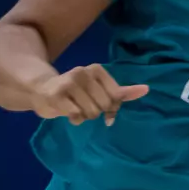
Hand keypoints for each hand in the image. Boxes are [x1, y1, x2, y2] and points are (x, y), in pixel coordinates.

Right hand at [32, 65, 148, 125]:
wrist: (42, 91)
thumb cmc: (74, 92)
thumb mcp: (99, 89)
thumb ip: (121, 92)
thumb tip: (146, 90)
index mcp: (96, 69)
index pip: (115, 96)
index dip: (111, 107)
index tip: (102, 107)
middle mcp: (83, 72)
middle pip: (103, 104)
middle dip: (96, 112)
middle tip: (85, 108)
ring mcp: (69, 83)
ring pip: (90, 111)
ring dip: (85, 117)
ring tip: (76, 110)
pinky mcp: (57, 95)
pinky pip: (76, 115)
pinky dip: (75, 119)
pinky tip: (69, 114)